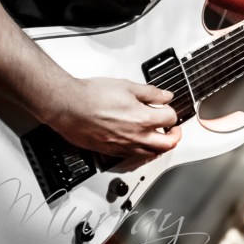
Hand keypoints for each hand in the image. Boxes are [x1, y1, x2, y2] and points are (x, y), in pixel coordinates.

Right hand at [43, 77, 179, 156]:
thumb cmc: (92, 96)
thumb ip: (150, 93)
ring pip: (151, 154)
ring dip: (159, 146)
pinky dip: (142, 151)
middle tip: (173, 129)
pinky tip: (139, 143)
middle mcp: (136, 137)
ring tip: (158, 136)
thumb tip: (165, 96)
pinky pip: (133, 156)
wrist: (68, 106)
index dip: (171, 111)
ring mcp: (123, 147)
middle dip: (174, 136)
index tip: (167, 107)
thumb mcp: (127, 86)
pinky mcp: (111, 151)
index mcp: (143, 119)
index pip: (170, 119)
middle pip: (167, 144)